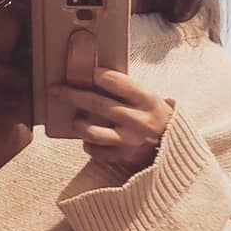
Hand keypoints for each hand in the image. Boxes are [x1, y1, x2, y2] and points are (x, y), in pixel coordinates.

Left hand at [51, 33, 173, 175]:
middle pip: (100, 105)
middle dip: (74, 96)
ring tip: (75, 121)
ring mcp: (129, 141)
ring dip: (80, 125)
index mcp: (147, 100)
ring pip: (95, 133)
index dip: (103, 77)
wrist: (174, 149)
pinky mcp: (123, 157)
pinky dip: (89, 145)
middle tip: (56, 90)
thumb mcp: (149, 100)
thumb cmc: (155, 118)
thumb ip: (128, 92)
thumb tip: (96, 77)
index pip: (122, 84)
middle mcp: (138, 120)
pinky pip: (98, 152)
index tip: (88, 72)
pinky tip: (87, 141)